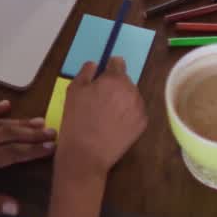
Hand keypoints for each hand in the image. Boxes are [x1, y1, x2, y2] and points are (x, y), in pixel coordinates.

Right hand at [56, 58, 147, 180]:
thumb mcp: (74, 90)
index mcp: (114, 79)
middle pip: (125, 80)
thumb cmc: (77, 120)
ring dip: (122, 99)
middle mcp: (131, 90)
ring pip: (132, 96)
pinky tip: (114, 124)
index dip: (108, 68)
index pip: (117, 62)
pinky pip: (136, 111)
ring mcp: (139, 108)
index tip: (101, 77)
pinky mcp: (142, 124)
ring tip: (107, 114)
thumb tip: (95, 64)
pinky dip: (128, 114)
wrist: (86, 154)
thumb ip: (86, 72)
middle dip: (115, 86)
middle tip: (100, 100)